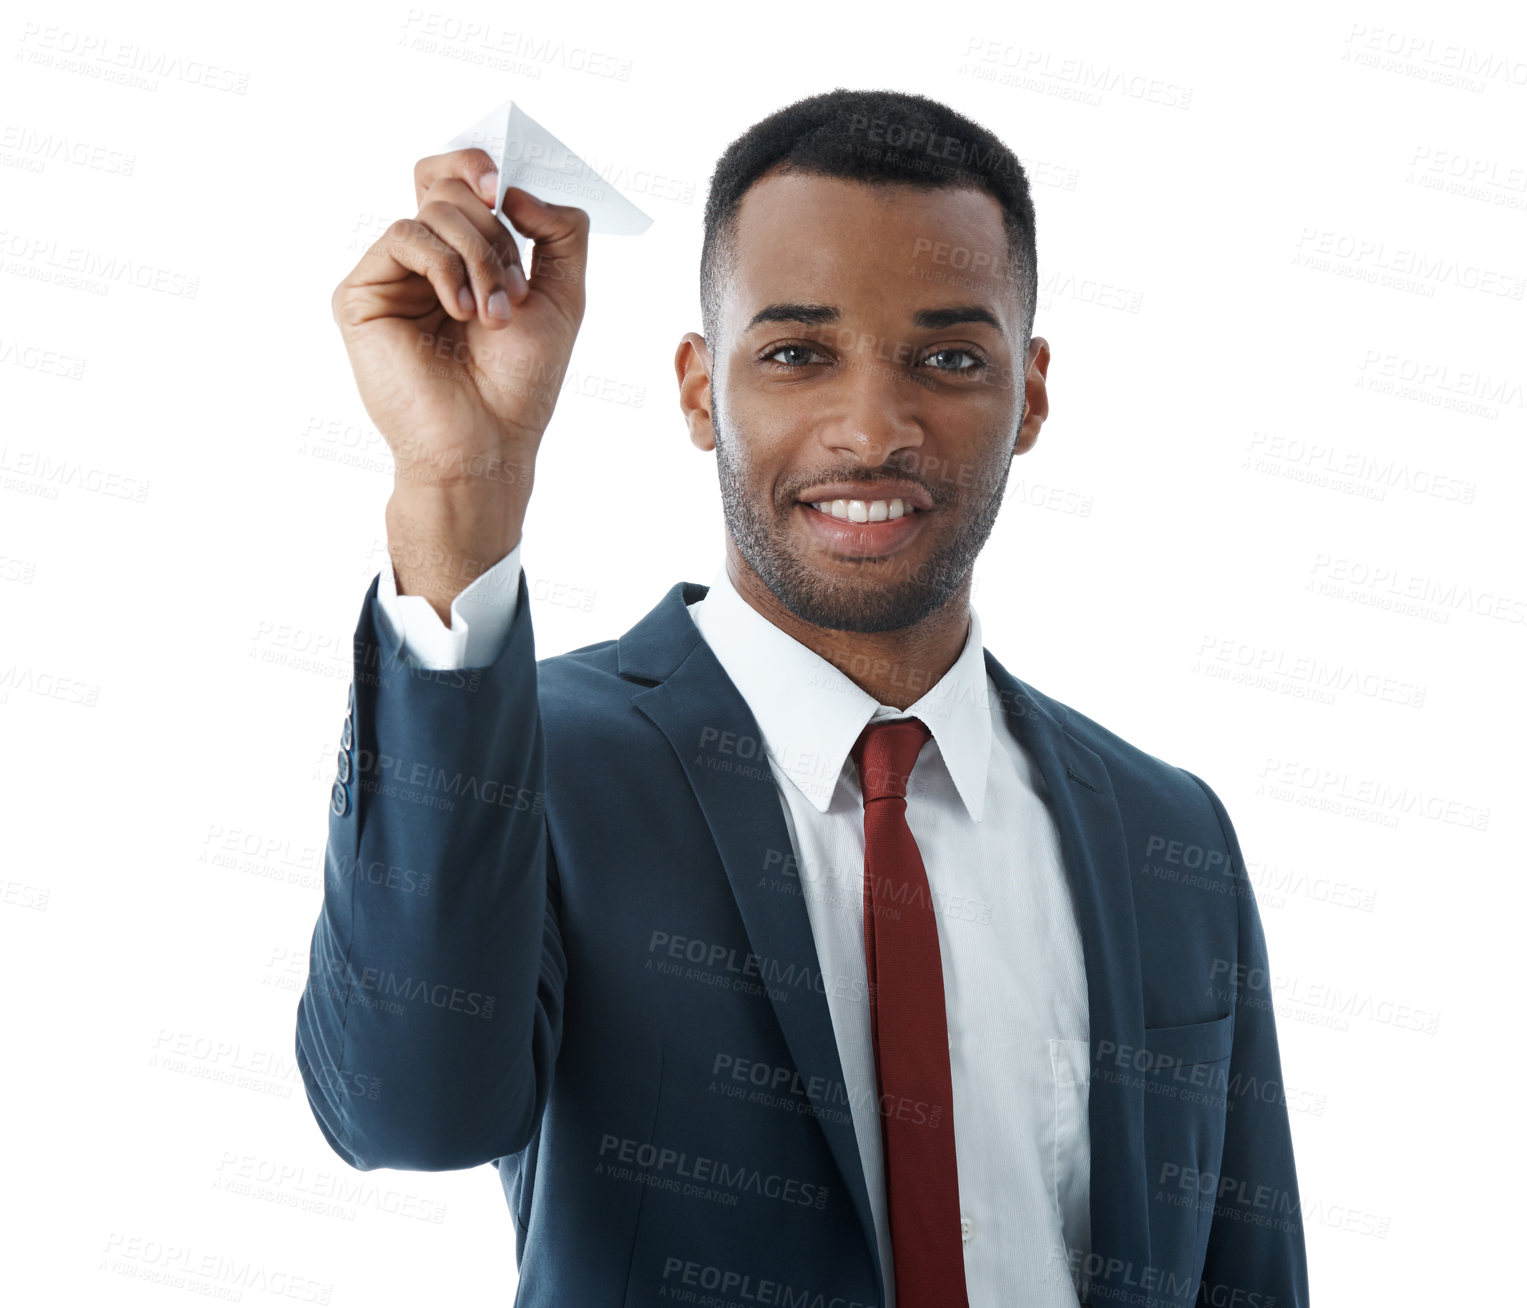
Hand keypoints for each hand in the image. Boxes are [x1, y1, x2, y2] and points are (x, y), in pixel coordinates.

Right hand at [331, 149, 589, 611]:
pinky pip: (403, 238)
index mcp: (462, 255)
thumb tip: (515, 187)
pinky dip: (445, 267)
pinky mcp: (361, 294)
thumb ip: (561, 232)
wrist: (487, 441)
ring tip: (493, 313)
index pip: (457, 180)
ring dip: (479, 255)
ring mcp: (390, 276)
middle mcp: (423, 260)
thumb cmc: (520, 382)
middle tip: (510, 284)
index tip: (504, 188)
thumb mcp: (564, 297)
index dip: (477, 167)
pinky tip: (461, 311)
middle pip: (446, 185)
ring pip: (433, 210)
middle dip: (493, 228)